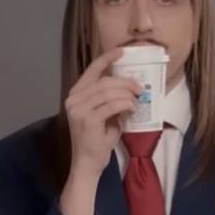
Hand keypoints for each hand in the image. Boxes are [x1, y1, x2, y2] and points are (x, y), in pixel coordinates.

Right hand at [64, 47, 142, 179]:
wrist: (87, 163)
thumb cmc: (97, 140)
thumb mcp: (104, 115)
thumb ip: (111, 99)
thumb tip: (131, 87)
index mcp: (76, 94)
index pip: (91, 70)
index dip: (107, 58)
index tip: (122, 51)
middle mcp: (73, 99)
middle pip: (104, 80)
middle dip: (125, 81)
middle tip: (140, 87)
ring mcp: (79, 109)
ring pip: (108, 91)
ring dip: (127, 93)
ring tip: (138, 100)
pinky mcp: (87, 120)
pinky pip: (112, 105)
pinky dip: (126, 104)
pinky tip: (132, 108)